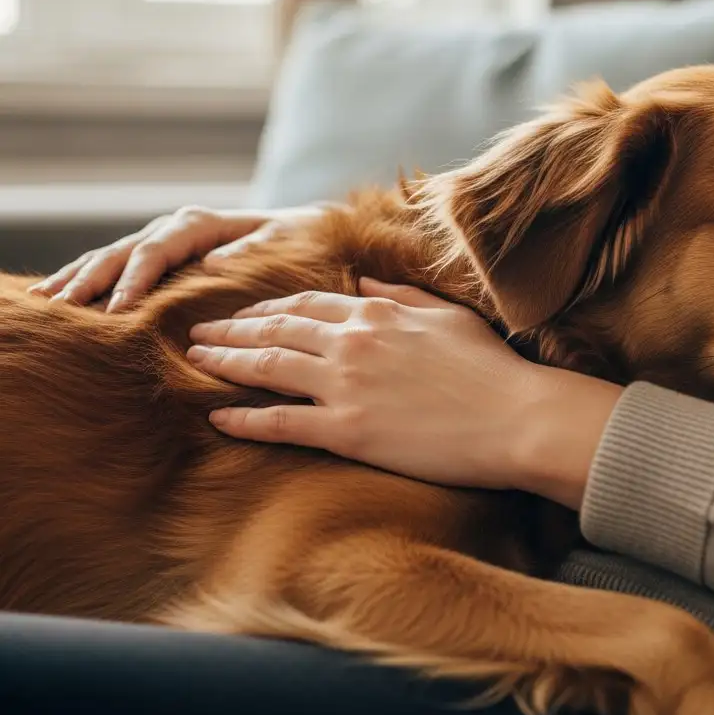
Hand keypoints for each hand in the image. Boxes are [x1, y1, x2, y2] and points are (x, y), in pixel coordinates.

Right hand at [28, 204, 330, 311]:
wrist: (301, 231)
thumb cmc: (294, 242)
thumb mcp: (280, 245)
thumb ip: (250, 253)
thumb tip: (215, 262)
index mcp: (200, 224)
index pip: (156, 252)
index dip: (134, 280)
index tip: (116, 310)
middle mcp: (174, 229)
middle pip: (122, 254)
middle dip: (89, 280)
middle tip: (61, 311)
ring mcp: (161, 240)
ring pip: (109, 257)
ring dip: (77, 279)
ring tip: (43, 304)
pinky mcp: (158, 257)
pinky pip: (115, 266)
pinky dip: (86, 279)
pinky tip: (58, 297)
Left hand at [190, 279, 622, 508]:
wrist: (516, 416)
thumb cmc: (491, 366)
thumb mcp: (447, 314)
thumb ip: (401, 295)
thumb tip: (365, 283)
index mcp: (376, 311)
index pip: (305, 304)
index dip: (266, 308)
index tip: (243, 314)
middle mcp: (351, 342)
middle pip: (275, 331)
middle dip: (231, 330)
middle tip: (197, 333)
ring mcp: (345, 386)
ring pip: (267, 368)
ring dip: (226, 363)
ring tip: (195, 362)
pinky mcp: (346, 431)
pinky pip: (281, 423)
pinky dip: (245, 419)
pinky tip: (218, 417)